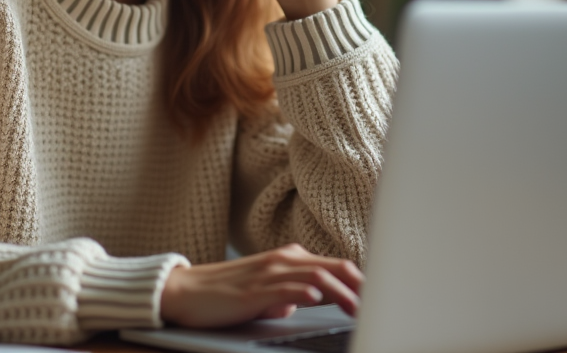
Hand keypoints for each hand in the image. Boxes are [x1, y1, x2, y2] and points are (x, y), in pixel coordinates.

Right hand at [160, 244, 362, 328]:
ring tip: (358, 308)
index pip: (334, 265)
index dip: (360, 281)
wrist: (184, 291)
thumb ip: (288, 292)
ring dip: (340, 292)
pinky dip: (303, 293)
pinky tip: (316, 299)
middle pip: (332, 267)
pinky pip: (284, 289)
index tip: (381, 297)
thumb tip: (306, 301)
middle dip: (359, 286)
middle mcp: (281, 260)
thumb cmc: (225, 293)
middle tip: (381, 303)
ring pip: (314, 277)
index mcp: (288, 259)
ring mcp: (267, 274)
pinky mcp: (252, 291)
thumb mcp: (264, 290)